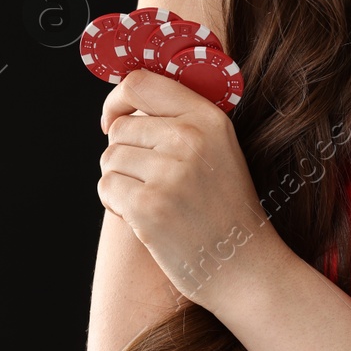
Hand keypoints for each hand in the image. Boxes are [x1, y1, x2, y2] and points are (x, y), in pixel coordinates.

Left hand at [97, 68, 279, 313]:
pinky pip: (106, 187)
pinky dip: (115, 204)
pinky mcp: (149, 205)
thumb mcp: (220, 151)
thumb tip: (121, 109)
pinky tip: (144, 218)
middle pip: (119, 128)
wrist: (244, 267)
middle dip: (123, 155)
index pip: (141, 83)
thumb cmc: (225, 211)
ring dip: (119, 181)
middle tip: (150, 182)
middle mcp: (190, 139)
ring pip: (109, 158)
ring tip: (152, 201)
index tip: (113, 120)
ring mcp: (169, 172)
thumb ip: (180, 122)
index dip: (116, 100)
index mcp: (209, 118)